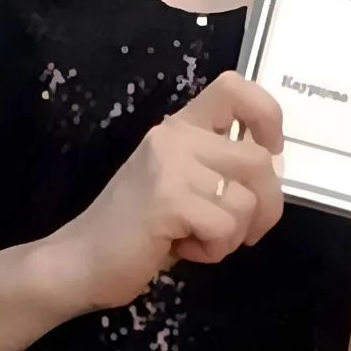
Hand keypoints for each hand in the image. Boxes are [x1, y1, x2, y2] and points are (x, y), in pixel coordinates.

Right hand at [56, 71, 284, 310]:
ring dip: (234, 234)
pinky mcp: (167, 200)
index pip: (234, 88)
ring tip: (198, 239)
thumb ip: (219, 168)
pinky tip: (184, 249)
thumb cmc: (136, 228)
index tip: (270, 153)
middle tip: (241, 232)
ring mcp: (169, 166)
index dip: (267, 116)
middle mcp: (175, 136)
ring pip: (245, 199)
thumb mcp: (181, 183)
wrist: (80, 261)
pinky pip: (225, 226)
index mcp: (180, 127)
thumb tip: (271, 173)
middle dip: (266, 206)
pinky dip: (215, 249)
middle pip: (258, 159)